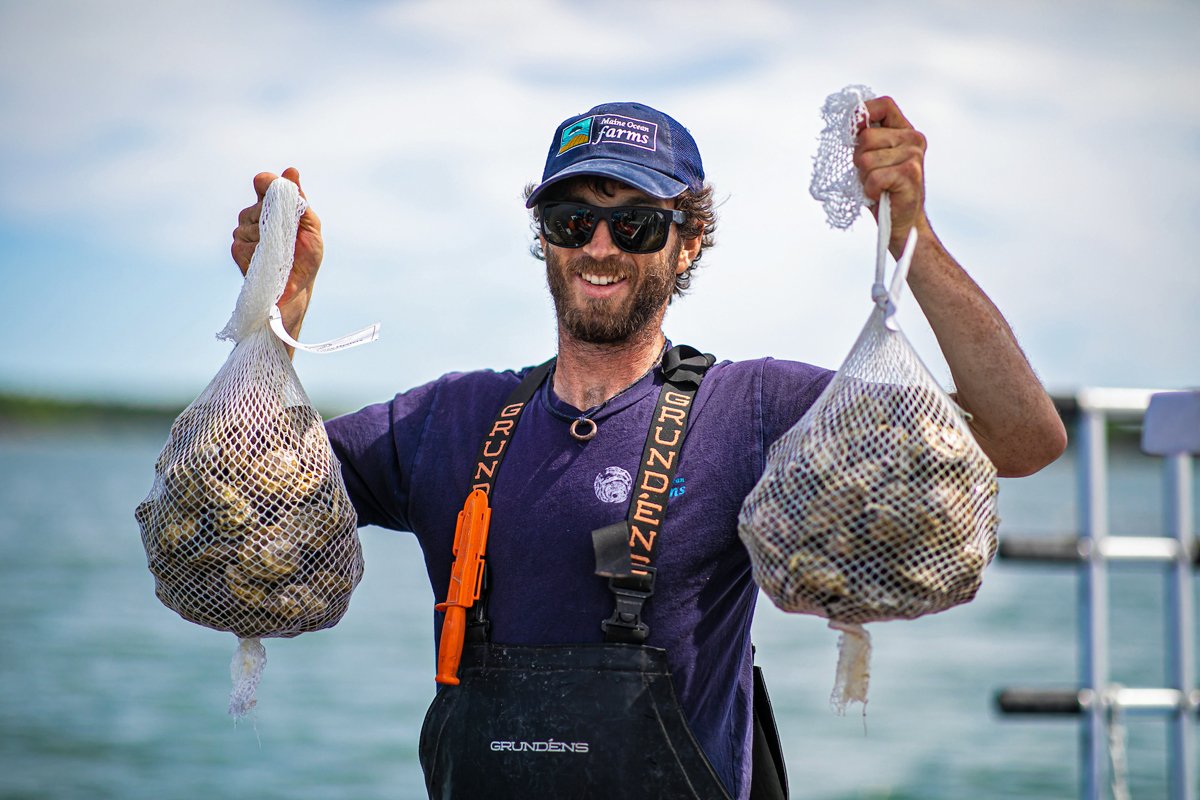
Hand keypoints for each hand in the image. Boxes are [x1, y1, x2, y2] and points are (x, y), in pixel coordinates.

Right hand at [231, 167, 322, 333]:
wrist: (297, 290)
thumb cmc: (306, 258)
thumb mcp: (310, 228)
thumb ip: (300, 201)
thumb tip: (291, 171)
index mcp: (276, 208)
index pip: (265, 185)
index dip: (266, 182)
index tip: (265, 183)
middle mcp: (257, 217)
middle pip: (257, 204)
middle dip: (273, 215)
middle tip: (288, 232)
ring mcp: (244, 233)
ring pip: (248, 222)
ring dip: (266, 234)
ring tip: (280, 250)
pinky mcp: (238, 250)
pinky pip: (243, 242)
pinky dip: (257, 249)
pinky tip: (268, 258)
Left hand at [854, 97, 928, 256]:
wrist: (901, 222)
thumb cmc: (883, 189)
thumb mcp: (872, 159)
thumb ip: (865, 139)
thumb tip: (851, 122)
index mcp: (905, 130)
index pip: (883, 105)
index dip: (863, 113)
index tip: (854, 130)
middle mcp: (913, 139)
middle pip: (866, 136)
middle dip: (859, 159)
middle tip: (870, 174)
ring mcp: (914, 155)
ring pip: (866, 159)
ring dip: (864, 178)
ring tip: (877, 186)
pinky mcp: (910, 174)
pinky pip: (874, 177)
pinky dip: (871, 189)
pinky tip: (880, 194)